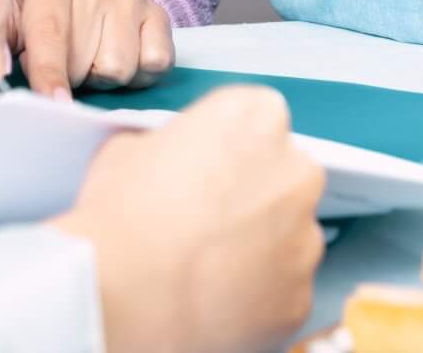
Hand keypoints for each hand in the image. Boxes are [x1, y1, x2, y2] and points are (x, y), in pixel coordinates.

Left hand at [10, 0, 173, 98]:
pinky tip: (113, 55)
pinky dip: (137, 72)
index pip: (50, 32)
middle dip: (68, 77)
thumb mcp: (1, 23)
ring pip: (118, 68)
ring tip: (84, 57)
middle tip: (57, 64)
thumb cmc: (24, 13)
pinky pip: (156, 62)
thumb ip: (3, 50)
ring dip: (99, 76)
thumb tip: (26, 94)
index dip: (49, 73)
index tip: (54, 102)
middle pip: (83, 61)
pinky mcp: (155, 11)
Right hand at [51, 87, 326, 352]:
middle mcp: (295, 173)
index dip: (229, 147)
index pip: (259, 119)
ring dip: (259, 249)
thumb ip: (172, 146)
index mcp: (256, 119)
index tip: (208, 168)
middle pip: (285, 177)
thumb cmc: (120, 218)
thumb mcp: (128, 147)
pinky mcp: (300, 298)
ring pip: (289, 239)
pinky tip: (213, 302)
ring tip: (203, 269)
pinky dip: (258, 298)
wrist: (118, 298)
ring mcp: (304, 240)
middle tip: (206, 221)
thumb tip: (173, 162)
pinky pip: (284, 292)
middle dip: (255, 196)